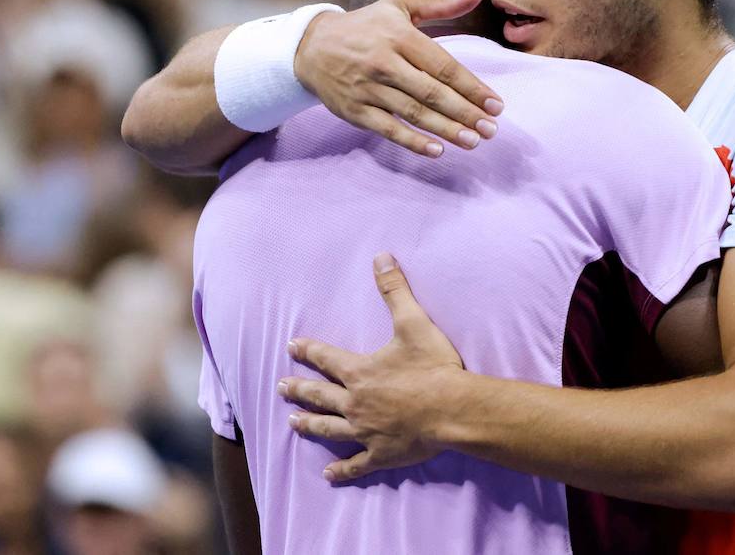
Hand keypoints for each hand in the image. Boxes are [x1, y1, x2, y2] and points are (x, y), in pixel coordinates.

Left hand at [280, 253, 465, 480]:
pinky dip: (341, 470)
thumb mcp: (414, 323)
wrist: (453, 410)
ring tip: (293, 423)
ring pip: (329, 429)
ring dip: (310, 425)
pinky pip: (356, 464)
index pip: (326, 358)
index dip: (308, 351)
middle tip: (281, 387)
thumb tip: (381, 258)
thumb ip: (395, 291)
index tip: (291, 346)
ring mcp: (365, 431)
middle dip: (299, 389)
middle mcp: (355, 403)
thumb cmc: (434, 367)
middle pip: (320, 395)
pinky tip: (328, 476)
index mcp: (360, 372)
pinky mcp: (381, 454)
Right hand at [293, 0, 503, 156]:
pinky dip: (413, 141)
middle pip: (432, 93)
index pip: (443, 66)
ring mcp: (368, 89)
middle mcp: (384, 63)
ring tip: (473, 141)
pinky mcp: (355, 110)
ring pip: (414, 113)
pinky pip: (388, 129)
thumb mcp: (399, 5)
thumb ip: (441, 3)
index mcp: (399, 36)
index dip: (472, 87)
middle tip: (491, 129)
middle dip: (466, 113)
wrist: (310, 46)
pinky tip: (437, 150)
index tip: (496, 105)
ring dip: (447, 130)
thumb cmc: (365, 25)